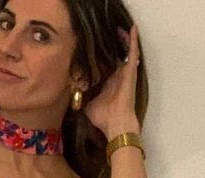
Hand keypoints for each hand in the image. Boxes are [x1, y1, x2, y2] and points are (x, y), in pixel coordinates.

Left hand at [83, 22, 140, 138]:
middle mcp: (118, 76)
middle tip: (108, 33)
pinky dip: (133, 40)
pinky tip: (133, 28)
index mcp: (109, 83)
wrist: (116, 124)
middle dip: (113, 45)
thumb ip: (82, 98)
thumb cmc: (103, 118)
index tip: (95, 48)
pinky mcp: (131, 71)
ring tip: (119, 27)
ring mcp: (125, 72)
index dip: (102, 57)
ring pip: (125, 51)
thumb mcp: (88, 106)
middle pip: (116, 56)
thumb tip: (72, 95)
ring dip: (123, 39)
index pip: (106, 66)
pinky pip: (133, 52)